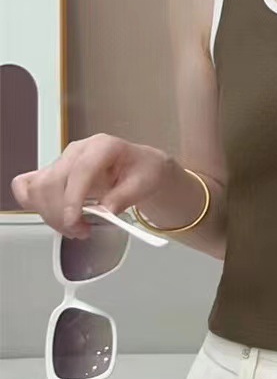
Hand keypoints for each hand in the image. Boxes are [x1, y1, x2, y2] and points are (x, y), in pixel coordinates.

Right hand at [11, 134, 170, 239]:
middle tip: (81, 231)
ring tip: (74, 227)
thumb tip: (105, 210)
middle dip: (62, 213)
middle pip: (54, 181)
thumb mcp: (145, 183)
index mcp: (103, 146)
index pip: (80, 170)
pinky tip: (52, 215)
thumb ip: (125, 196)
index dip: (72, 198)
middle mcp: (79, 150)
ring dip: (50, 214)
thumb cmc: (144, 171)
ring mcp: (63, 160)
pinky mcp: (54, 172)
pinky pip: (29, 185)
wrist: (141, 167)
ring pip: (39, 187)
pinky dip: (34, 204)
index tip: (74, 222)